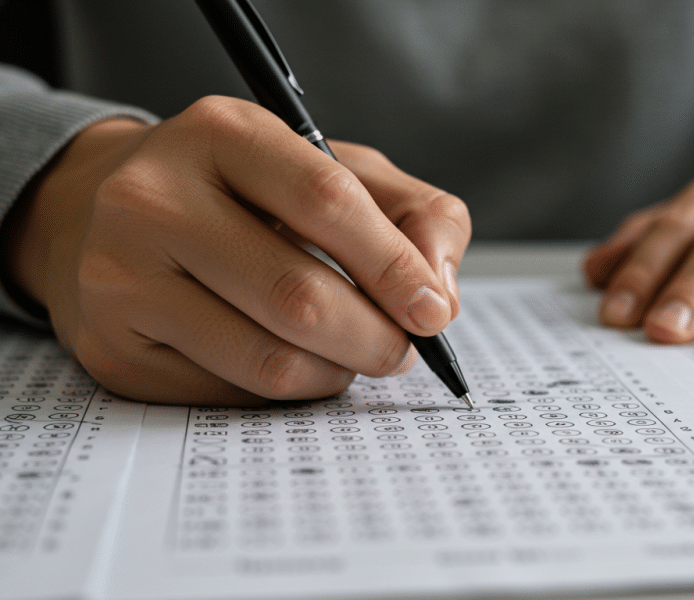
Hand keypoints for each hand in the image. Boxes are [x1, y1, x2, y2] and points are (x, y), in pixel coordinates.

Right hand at [1, 96, 469, 404]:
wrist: (110, 213)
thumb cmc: (244, 193)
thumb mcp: (335, 171)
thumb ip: (413, 214)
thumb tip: (440, 297)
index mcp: (221, 134)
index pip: (325, 201)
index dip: (393, 266)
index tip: (432, 312)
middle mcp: (154, 199)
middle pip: (298, 296)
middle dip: (374, 338)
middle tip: (400, 350)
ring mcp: (121, 277)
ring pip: (267, 360)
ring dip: (335, 371)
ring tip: (348, 353)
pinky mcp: (113, 347)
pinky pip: (232, 393)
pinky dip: (286, 389)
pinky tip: (290, 359)